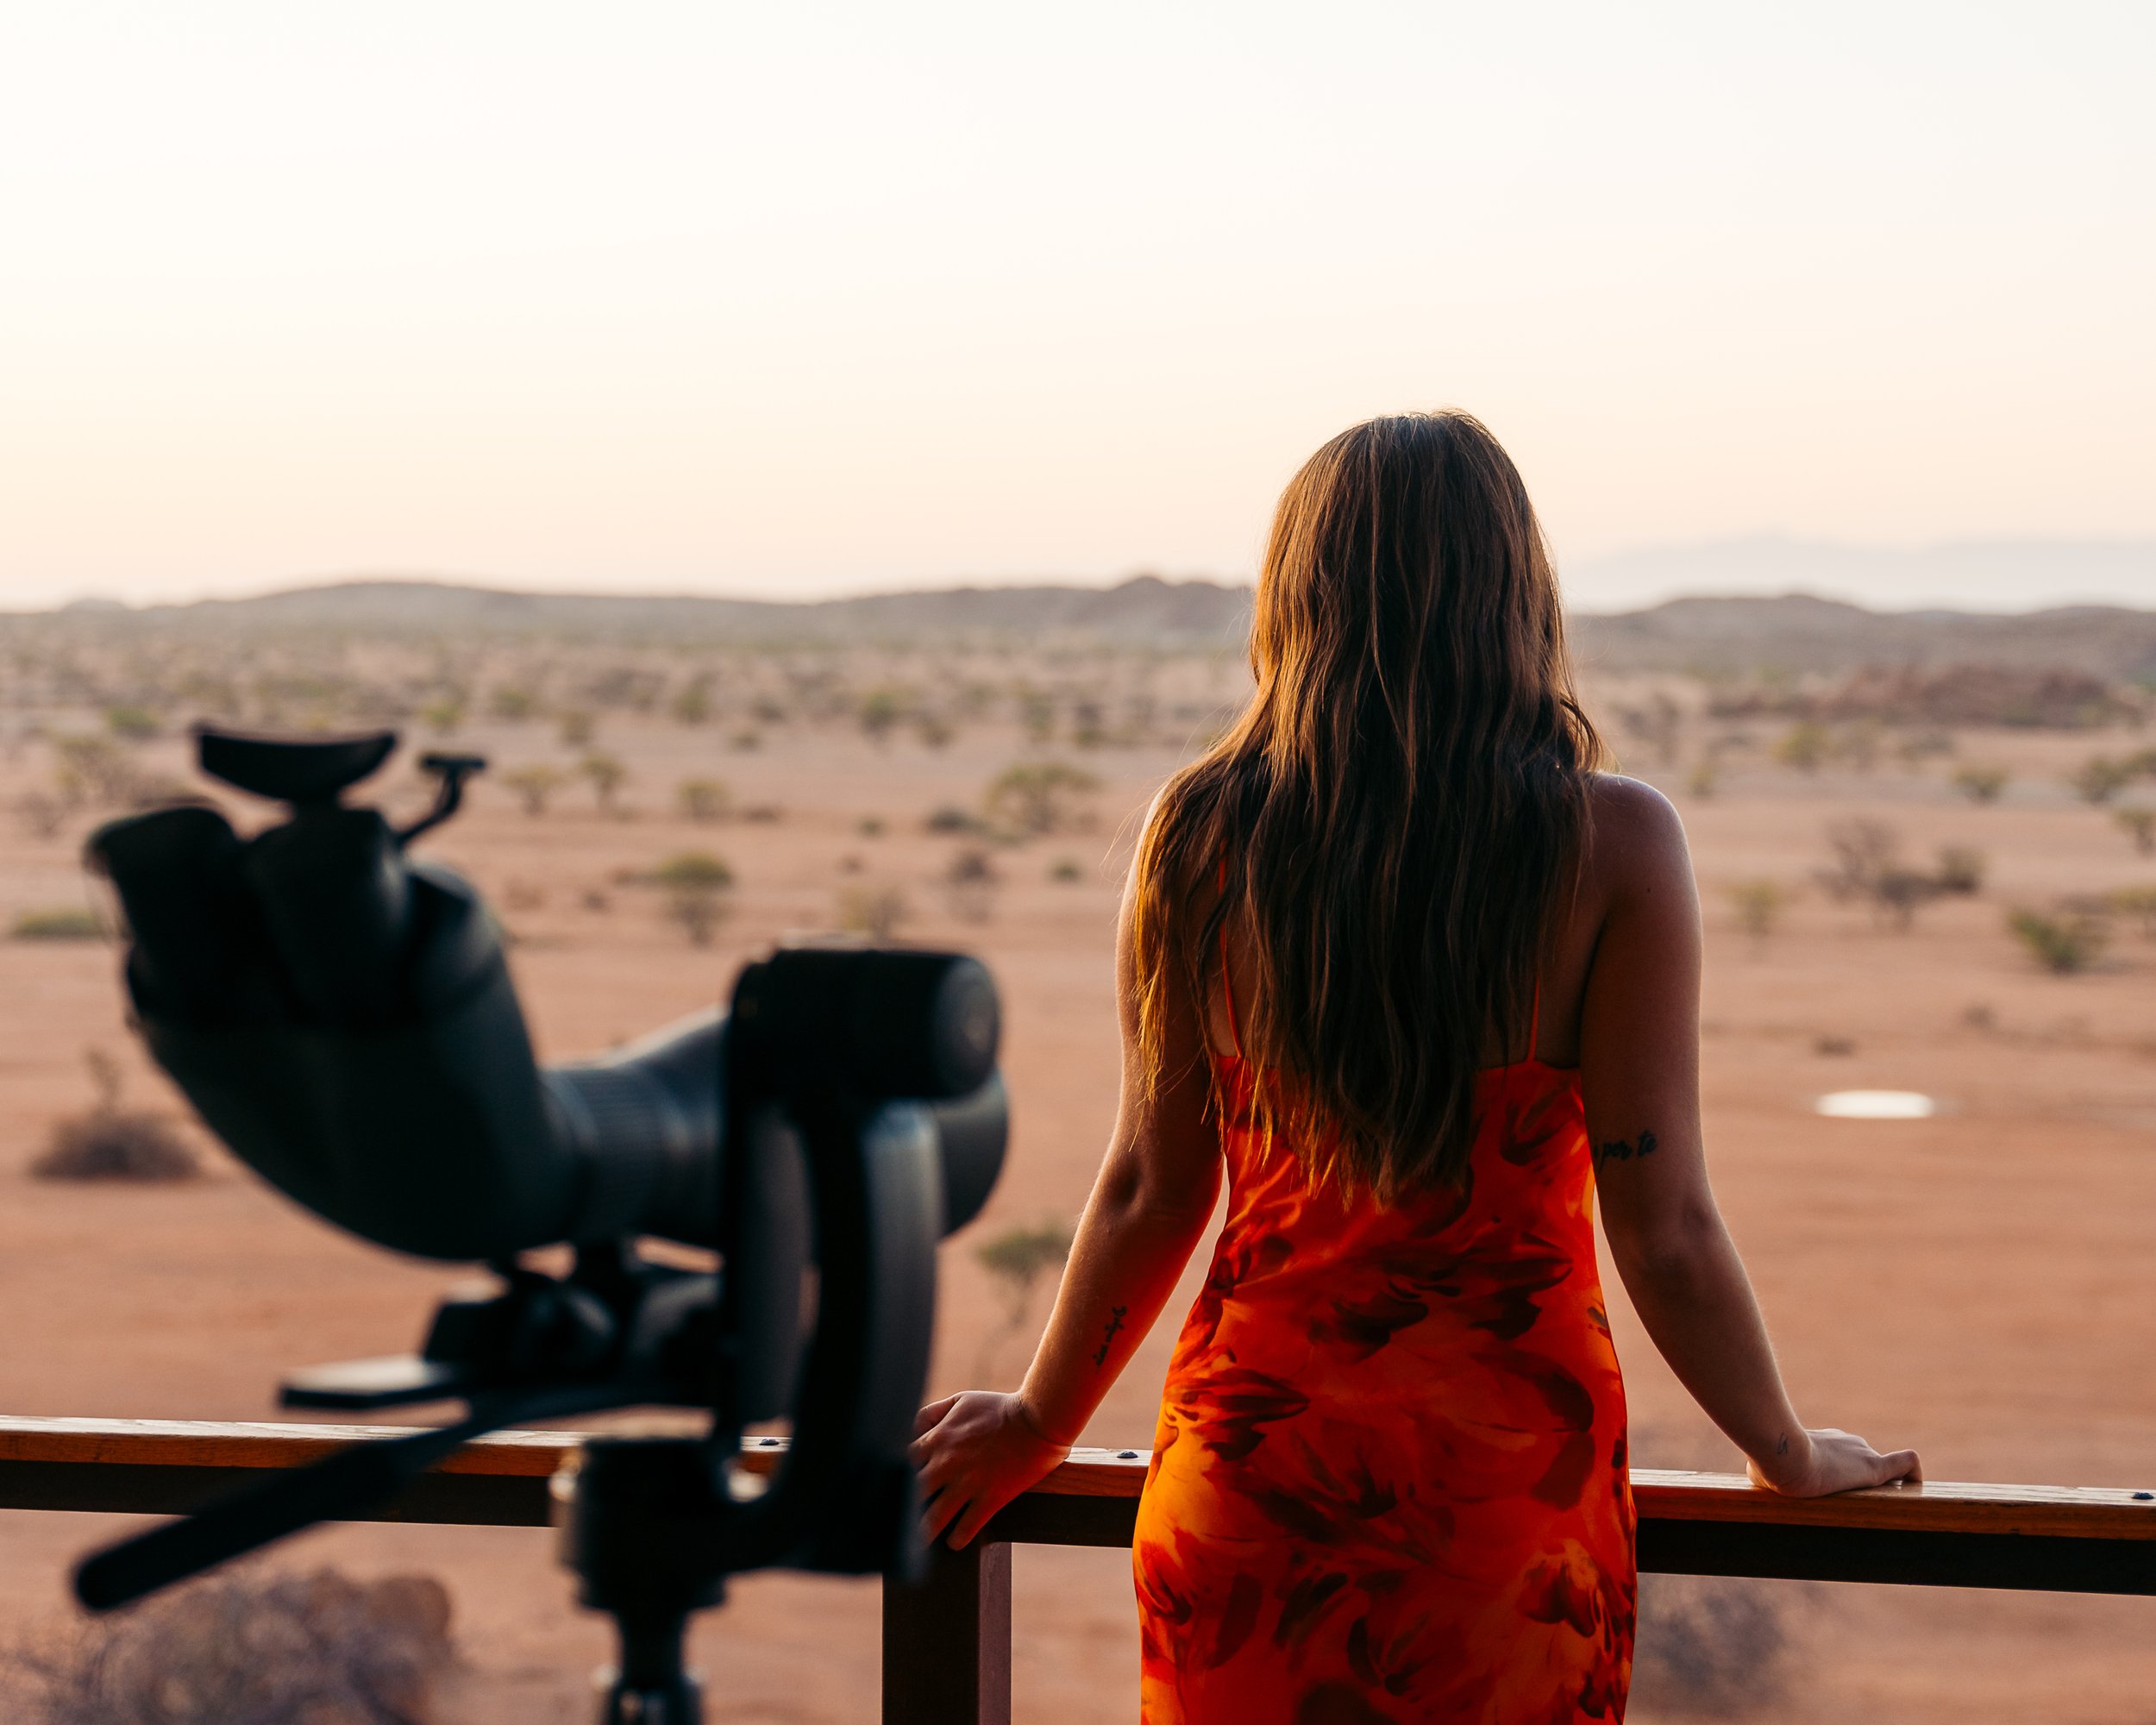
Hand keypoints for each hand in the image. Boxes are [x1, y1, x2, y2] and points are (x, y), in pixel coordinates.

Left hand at [911, 1391, 1071, 1548]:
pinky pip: (967, 1526)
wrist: (1039, 1419)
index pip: (902, 1464)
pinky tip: (954, 1543)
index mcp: (938, 1439)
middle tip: (898, 1523)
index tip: (895, 1489)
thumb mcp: (962, 1400)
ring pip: (935, 1517)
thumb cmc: (1000, 1407)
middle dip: (903, 1509)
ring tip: (918, 1544)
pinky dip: (958, 1538)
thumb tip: (914, 1429)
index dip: (896, 1478)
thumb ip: (934, 1414)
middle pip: (912, 1494)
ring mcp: (969, 1482)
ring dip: (924, 1533)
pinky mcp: (991, 1497)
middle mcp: (948, 1463)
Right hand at [1748, 1427, 1920, 1496]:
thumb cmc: (1767, 1461)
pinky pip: (1905, 1464)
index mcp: (1823, 1442)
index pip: (1841, 1457)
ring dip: (1883, 1490)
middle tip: (1859, 1512)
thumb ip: (1767, 1477)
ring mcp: (1861, 1453)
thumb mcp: (1763, 1471)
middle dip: (1861, 1486)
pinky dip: (1913, 1477)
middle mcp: (1845, 1443)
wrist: (1781, 1453)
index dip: (1841, 1474)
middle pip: (1863, 1465)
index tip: (1836, 1492)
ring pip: (1882, 1471)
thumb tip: (1756, 1485)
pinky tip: (1916, 1497)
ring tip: (1881, 1514)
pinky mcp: (1873, 1469)